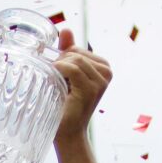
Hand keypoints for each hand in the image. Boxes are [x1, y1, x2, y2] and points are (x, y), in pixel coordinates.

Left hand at [51, 30, 111, 146]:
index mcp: (103, 67)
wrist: (67, 134)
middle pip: (75, 52)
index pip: (76, 49)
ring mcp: (101, 81)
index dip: (62, 60)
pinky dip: (60, 72)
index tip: (58, 77)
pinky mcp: (92, 89)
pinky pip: (72, 68)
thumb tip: (66, 29)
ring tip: (57, 87)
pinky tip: (55, 82)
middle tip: (55, 84)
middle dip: (60, 64)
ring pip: (74, 59)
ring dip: (58, 69)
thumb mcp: (66, 75)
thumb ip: (68, 52)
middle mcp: (106, 72)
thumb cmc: (65, 106)